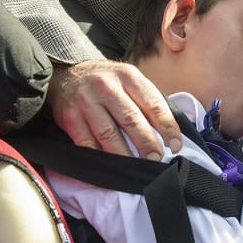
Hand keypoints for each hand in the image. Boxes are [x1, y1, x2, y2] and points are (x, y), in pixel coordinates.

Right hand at [47, 59, 181, 158]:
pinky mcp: (70, 118)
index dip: (167, 127)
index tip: (176, 145)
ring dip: (124, 154)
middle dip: (147, 142)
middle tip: (157, 159)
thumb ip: (145, 100)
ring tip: (136, 167)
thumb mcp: (127, 80)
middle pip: (130, 119)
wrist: (66, 75)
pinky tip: (111, 168)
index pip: (152, 103)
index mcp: (127, 76)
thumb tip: (168, 132)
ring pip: (108, 133)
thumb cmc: (106, 82)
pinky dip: (100, 158)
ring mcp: (86, 102)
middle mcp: (106, 86)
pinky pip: (87, 143)